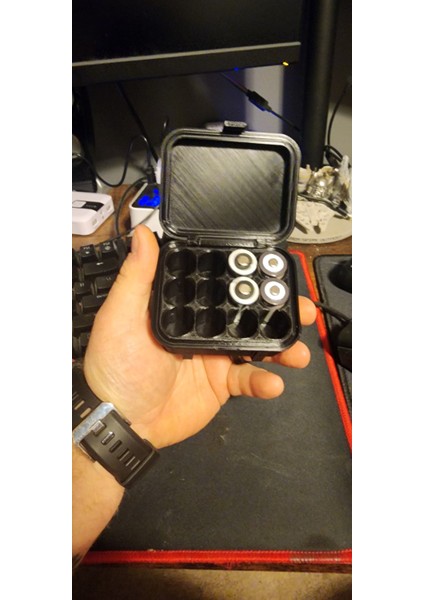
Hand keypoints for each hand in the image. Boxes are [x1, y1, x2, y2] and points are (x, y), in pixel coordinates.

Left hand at [84, 225, 315, 448]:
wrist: (122, 420)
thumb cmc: (115, 365)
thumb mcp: (122, 315)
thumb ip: (138, 276)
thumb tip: (144, 235)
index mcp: (183, 308)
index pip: (219, 286)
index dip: (246, 277)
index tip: (272, 271)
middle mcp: (203, 328)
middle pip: (246, 313)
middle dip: (277, 310)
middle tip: (302, 310)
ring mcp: (215, 357)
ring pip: (257, 346)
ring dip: (281, 347)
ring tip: (298, 352)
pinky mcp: (221, 384)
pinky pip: (249, 380)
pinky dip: (264, 382)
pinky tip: (273, 383)